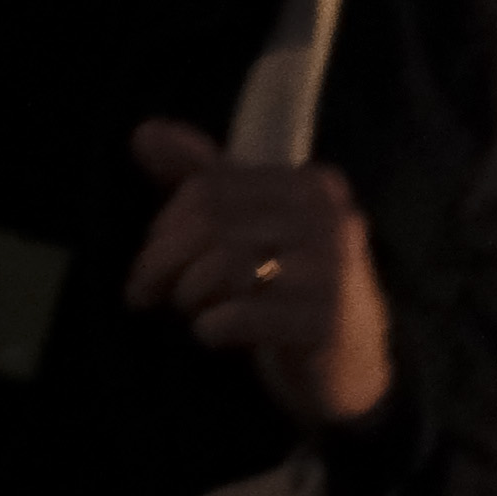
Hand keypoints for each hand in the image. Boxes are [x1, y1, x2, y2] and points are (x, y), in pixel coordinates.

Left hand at [126, 120, 391, 423]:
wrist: (351, 362)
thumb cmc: (289, 288)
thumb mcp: (249, 226)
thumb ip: (202, 178)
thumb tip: (146, 133)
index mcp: (313, 185)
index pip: (208, 188)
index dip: (164, 225)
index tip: (154, 258)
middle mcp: (331, 219)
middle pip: (210, 226)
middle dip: (161, 263)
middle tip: (147, 292)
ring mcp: (334, 271)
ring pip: (222, 267)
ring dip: (187, 295)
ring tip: (192, 310)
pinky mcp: (326, 322)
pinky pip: (240, 316)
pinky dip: (211, 328)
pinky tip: (216, 334)